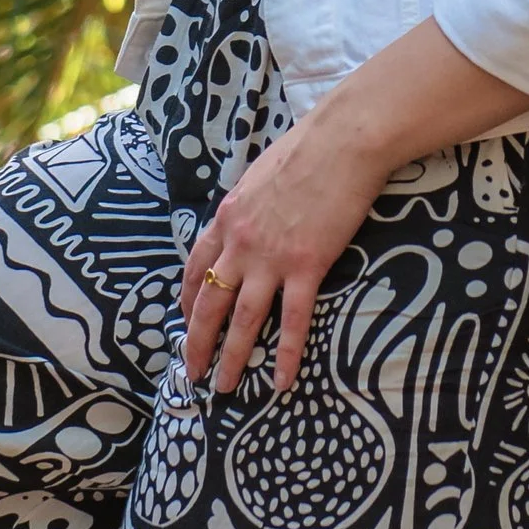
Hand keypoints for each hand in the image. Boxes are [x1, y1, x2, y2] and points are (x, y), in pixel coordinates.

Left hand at [179, 105, 391, 395]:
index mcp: (228, 218)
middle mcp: (241, 243)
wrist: (343, 142)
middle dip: (197, 342)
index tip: (185, 321)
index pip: (195, 267)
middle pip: (210, 302)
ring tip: (223, 387)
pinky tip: (279, 381)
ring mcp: (271, 258)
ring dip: (231, 357)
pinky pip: (292, 320)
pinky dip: (285, 354)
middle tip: (190, 373)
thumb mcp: (260, 175)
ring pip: (243, 319)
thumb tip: (251, 216)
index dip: (187, 299)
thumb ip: (249, 204)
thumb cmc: (309, 149)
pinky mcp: (306, 267)